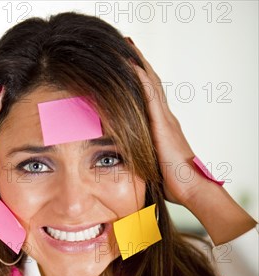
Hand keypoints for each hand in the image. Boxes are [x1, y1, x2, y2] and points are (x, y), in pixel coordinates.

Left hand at [125, 38, 200, 205]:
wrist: (190, 188)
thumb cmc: (174, 183)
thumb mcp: (152, 166)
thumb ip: (142, 157)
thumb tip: (125, 162)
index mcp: (163, 128)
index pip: (149, 98)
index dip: (141, 80)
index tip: (130, 66)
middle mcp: (166, 119)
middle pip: (151, 85)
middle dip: (139, 65)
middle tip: (127, 46)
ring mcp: (165, 120)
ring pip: (151, 85)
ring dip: (139, 65)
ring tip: (128, 46)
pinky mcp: (163, 125)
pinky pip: (151, 97)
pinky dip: (142, 80)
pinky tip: (133, 65)